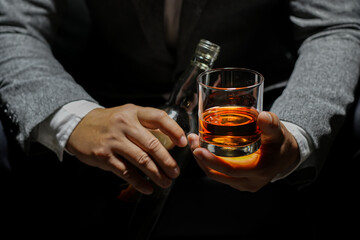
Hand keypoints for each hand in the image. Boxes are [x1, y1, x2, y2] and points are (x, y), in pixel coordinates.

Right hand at [66, 104, 187, 194]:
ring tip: (165, 182)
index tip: (184, 143)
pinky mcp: (104, 155)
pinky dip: (139, 182)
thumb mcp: (127, 115)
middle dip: (167, 161)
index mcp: (133, 113)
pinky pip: (126, 172)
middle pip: (152, 144)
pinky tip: (147, 188)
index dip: (174, 130)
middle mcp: (124, 124)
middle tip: (175, 172)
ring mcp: (113, 140)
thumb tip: (170, 142)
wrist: (78, 126)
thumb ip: (145, 125)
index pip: (159, 117)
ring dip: (156, 174)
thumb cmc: (109, 122)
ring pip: (141, 160)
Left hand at [188, 111, 299, 191]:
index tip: (197, 148)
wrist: (287, 156)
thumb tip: (262, 116)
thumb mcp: (278, 132)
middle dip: (201, 158)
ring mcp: (243, 184)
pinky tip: (203, 148)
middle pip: (218, 174)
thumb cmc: (280, 142)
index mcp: (259, 171)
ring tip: (194, 142)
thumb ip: (271, 124)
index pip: (230, 170)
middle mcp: (250, 182)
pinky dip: (210, 163)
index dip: (211, 161)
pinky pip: (220, 175)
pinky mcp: (239, 182)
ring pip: (216, 176)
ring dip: (203, 160)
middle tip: (191, 140)